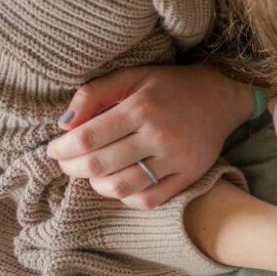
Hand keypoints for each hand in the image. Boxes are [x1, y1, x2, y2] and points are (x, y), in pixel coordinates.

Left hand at [47, 65, 254, 208]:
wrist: (223, 96)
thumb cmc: (171, 86)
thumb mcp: (133, 76)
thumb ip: (94, 93)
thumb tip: (63, 124)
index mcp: (142, 108)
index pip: (88, 137)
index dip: (62, 148)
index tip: (54, 149)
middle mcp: (159, 135)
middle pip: (99, 165)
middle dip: (72, 167)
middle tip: (66, 163)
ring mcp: (176, 159)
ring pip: (121, 187)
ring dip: (96, 185)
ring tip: (92, 174)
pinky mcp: (189, 175)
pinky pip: (148, 199)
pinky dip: (126, 197)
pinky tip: (120, 183)